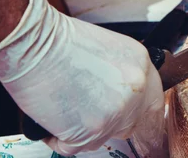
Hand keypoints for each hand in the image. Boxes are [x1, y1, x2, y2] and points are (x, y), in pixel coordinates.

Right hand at [0, 0, 164, 156]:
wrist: (34, 43)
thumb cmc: (59, 42)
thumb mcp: (107, 50)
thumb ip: (120, 75)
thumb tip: (117, 95)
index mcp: (140, 65)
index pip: (153, 101)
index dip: (139, 113)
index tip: (129, 119)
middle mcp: (136, 89)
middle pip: (131, 124)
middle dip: (108, 122)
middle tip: (85, 111)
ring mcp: (116, 112)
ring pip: (102, 138)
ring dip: (82, 130)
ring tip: (63, 104)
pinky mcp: (91, 130)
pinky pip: (74, 148)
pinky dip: (58, 138)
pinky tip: (51, 116)